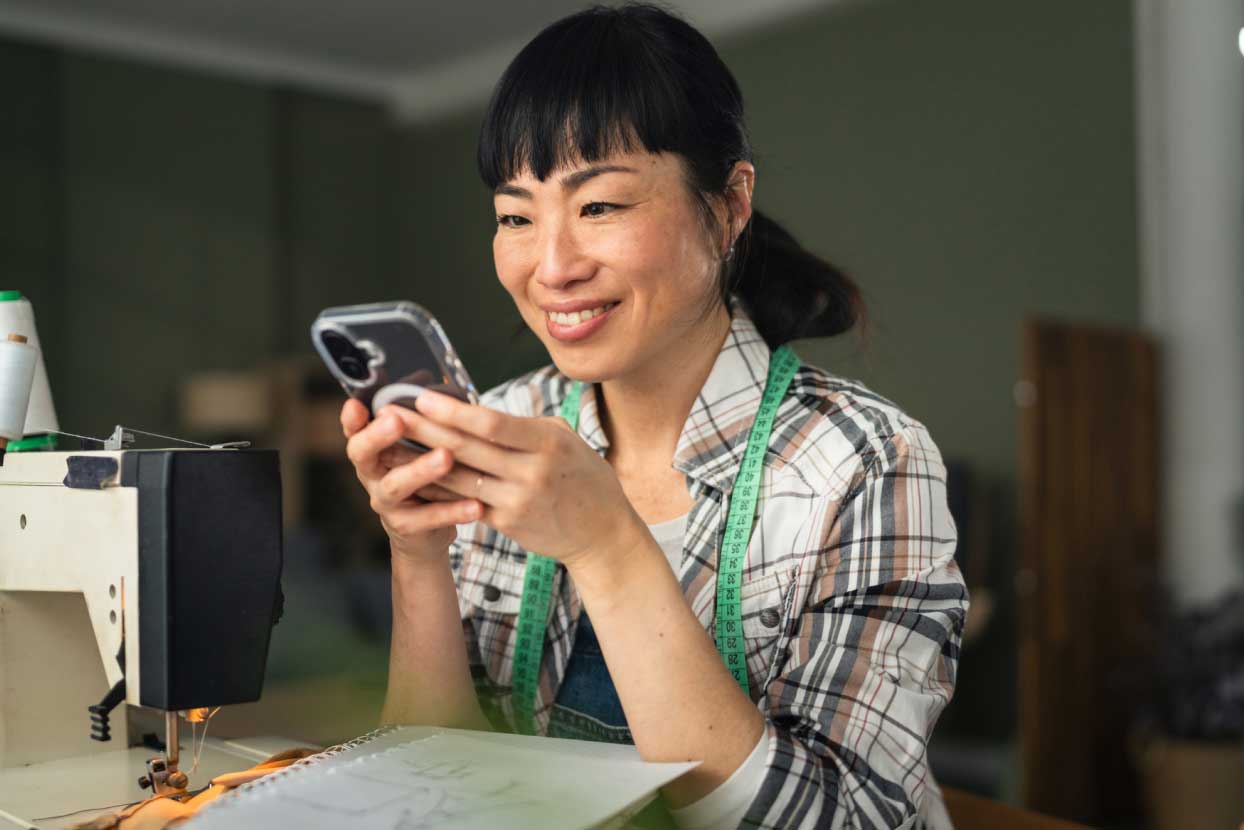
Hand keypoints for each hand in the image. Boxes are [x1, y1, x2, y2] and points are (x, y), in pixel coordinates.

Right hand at [340, 398, 482, 563]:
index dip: (351, 419)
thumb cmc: (425, 474)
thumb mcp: (420, 444)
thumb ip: (421, 416)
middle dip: (378, 436)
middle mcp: (372, 473)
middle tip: (395, 419)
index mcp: (373, 449)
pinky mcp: (406, 526)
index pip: (354, 429)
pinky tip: (475, 505)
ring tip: (445, 457)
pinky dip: (452, 511)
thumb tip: (426, 378)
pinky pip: (427, 519)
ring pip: (395, 485)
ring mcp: (386, 501)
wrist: (425, 530)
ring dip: (420, 470)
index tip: (356, 405)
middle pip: (362, 453)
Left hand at [385, 390, 642, 568]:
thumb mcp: (566, 441)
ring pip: (459, 478)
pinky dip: (438, 490)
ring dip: (420, 461)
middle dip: (424, 430)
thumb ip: (524, 429)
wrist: (602, 532)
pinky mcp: (507, 523)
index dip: (453, 411)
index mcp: (547, 443)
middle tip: (391, 414)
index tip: (422, 398)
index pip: (492, 424)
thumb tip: (478, 413)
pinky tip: (414, 478)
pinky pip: (464, 502)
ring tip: (391, 446)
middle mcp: (531, 472)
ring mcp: (517, 501)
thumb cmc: (584, 478)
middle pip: (467, 448)